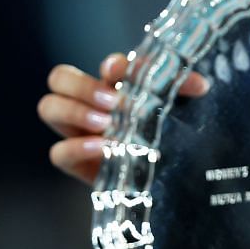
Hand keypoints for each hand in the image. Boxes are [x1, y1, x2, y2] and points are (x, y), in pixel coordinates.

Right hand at [39, 52, 209, 182]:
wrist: (169, 183)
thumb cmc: (172, 139)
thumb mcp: (181, 113)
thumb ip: (186, 94)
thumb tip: (201, 86)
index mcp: (119, 86)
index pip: (107, 65)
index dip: (115, 66)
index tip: (123, 73)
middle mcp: (92, 105)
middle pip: (59, 78)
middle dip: (82, 86)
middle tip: (111, 103)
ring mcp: (79, 132)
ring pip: (48, 107)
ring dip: (74, 111)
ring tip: (105, 123)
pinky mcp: (77, 163)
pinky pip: (58, 152)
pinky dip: (76, 147)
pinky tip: (103, 148)